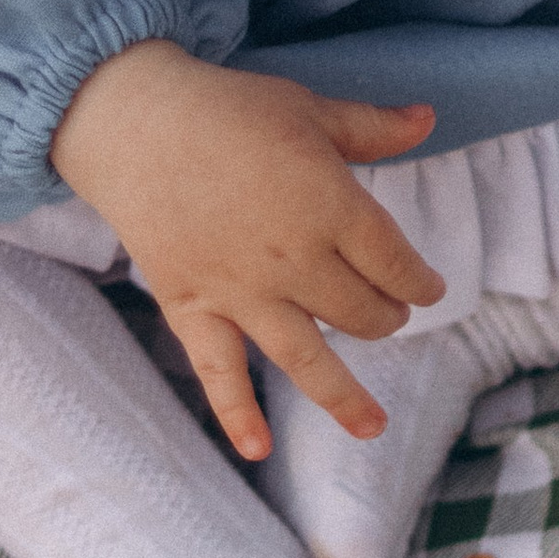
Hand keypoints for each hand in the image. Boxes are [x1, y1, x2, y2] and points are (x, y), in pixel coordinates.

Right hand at [50, 41, 445, 454]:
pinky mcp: (194, 307)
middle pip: (361, 313)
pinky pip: (219, 371)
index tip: (426, 289)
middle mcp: (293, 259)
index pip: (396, 265)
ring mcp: (242, 291)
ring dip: (345, 397)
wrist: (129, 116)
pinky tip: (258, 449)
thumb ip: (373, 127)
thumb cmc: (226, 108)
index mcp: (331, 207)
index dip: (419, 282)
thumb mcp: (309, 109)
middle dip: (383, 319)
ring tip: (374, 427)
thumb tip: (430, 118)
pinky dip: (236, 412)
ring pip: (308, 358)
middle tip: (383, 315)